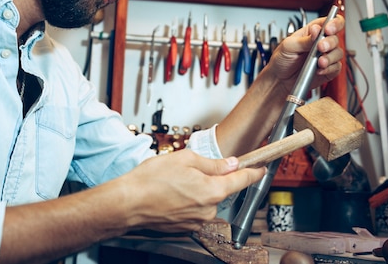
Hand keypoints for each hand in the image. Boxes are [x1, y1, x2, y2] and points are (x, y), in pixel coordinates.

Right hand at [120, 149, 264, 233]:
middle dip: (211, 178)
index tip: (260, 168)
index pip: (242, 180)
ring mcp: (197, 221)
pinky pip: (194, 210)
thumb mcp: (185, 160)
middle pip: (221, 190)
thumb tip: (230, 164)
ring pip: (206, 200)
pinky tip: (170, 194)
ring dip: (197, 190)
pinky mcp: (186, 227)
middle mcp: (208, 210)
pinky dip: (186, 200)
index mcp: (212, 191)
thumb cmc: (151, 180)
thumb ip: (213, 163)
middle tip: (189, 169)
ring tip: (173, 182)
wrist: (127, 203)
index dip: (253, 172)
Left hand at [267, 14, 344, 92]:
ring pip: (338, 53)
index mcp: (311, 32)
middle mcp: (320, 43)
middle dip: (330, 42)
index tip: (327, 29)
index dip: (333, 23)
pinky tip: (319, 70)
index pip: (329, 22)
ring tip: (320, 62)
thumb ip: (304, 39)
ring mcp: (325, 56)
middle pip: (335, 38)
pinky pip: (336, 67)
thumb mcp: (288, 46)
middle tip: (320, 47)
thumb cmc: (281, 59)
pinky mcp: (328, 69)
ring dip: (330, 57)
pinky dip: (329, 69)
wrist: (279, 79)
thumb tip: (316, 31)